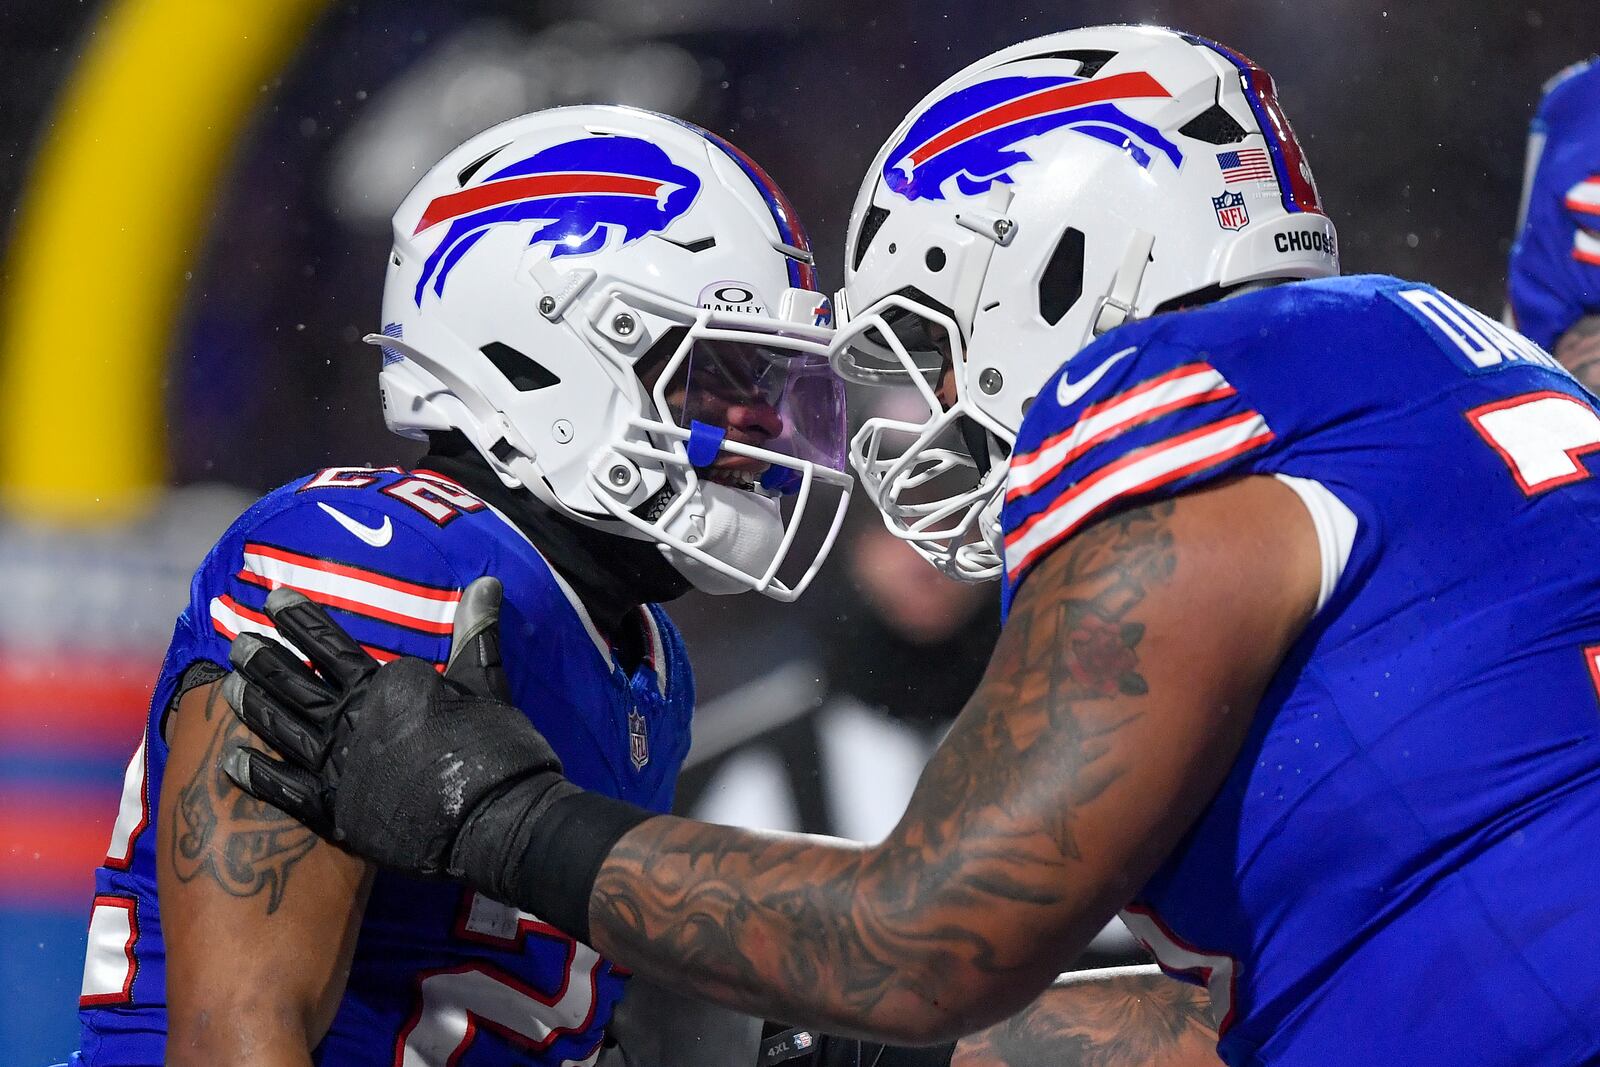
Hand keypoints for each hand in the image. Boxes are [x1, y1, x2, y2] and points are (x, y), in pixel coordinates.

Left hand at [222, 577, 572, 899]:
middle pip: (294, 683)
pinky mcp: (335, 812)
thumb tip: (487, 581)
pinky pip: (284, 789)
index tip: (273, 599)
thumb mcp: (486, 681)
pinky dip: (255, 774)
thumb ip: (476, 631)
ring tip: (227, 686)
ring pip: (281, 728)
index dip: (299, 619)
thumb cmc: (497, 747)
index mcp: (385, 686)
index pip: (330, 644)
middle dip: (262, 660)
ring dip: (253, 704)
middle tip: (236, 644)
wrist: (498, 820)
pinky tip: (231, 760)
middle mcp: (351, 721)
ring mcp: (338, 767)